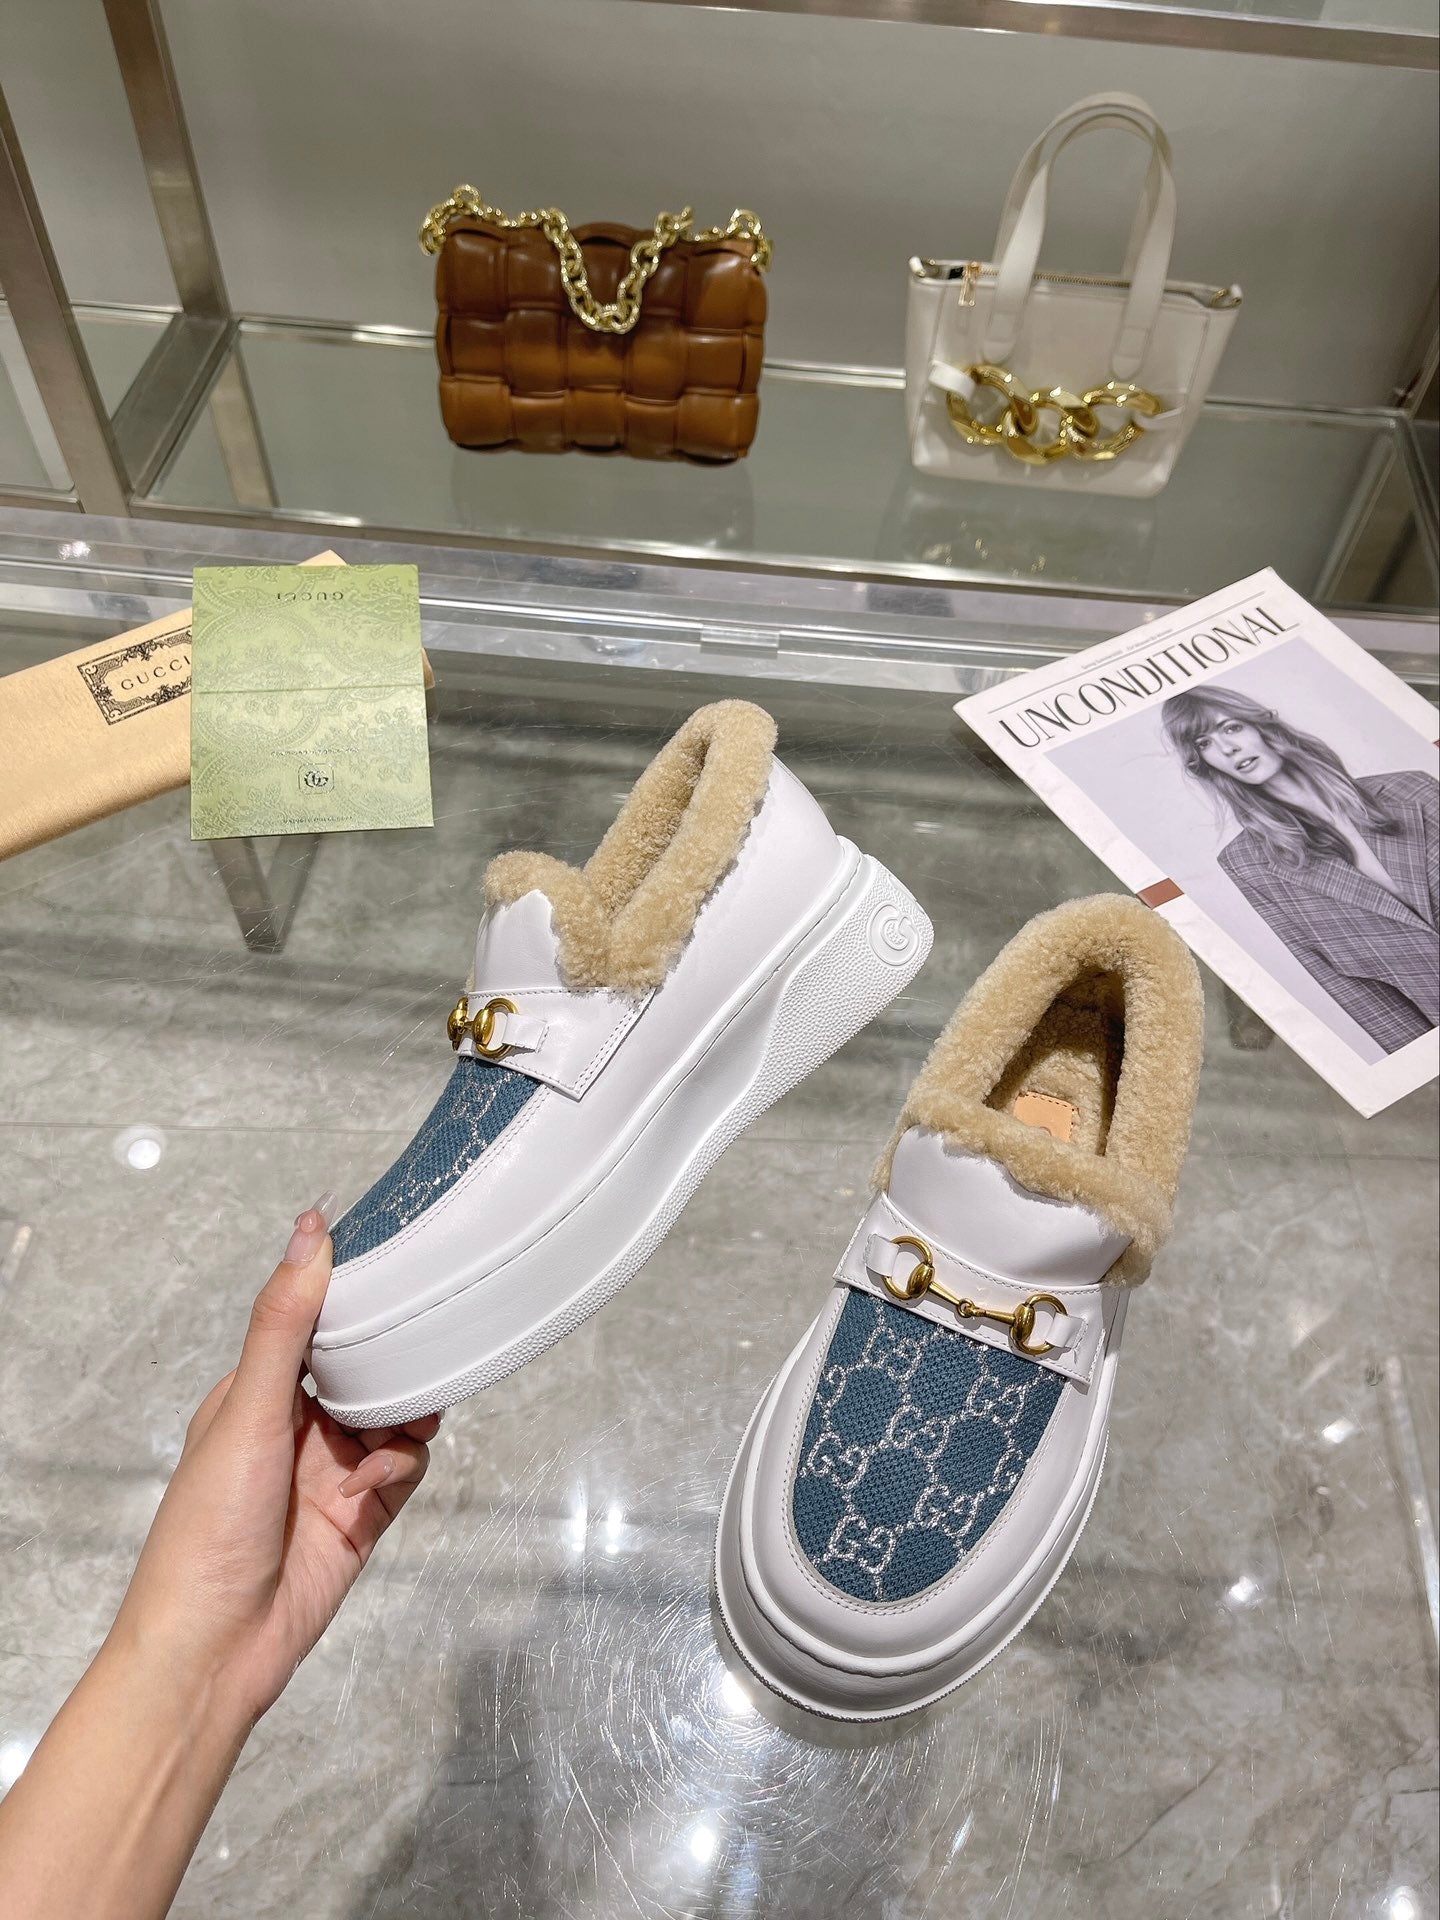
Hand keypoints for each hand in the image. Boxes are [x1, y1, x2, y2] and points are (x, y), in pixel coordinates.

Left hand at [108, 1201, 438, 1728]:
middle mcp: (295, 1428)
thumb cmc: (206, 1531)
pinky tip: (373, 1483)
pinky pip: (405, 1466)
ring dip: (404, 1413)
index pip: (313, 1324)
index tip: (396, 1264)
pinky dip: (400, 1464)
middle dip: (394, 1358)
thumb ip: (284, 1322)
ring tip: (403, 1420)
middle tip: (422, 1343)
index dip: (353, 1298)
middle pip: (365, 1368)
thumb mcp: (248, 1411)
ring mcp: (332, 1472)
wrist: (216, 1651)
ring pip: (396, 1414)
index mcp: (255, 1394)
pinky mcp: (364, 1515)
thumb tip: (311, 1231)